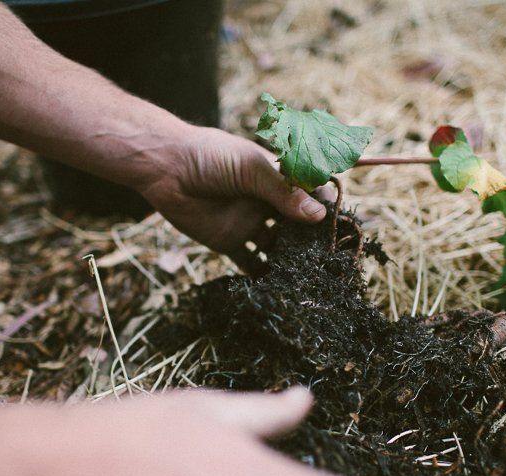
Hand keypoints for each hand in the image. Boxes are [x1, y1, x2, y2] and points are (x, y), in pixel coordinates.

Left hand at [136, 127, 326, 270]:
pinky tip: (275, 287)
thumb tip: (318, 216)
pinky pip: (249, 263)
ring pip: (277, 247)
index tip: (339, 226)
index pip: (311, 195)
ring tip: (306, 277)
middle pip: (298, 226)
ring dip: (291, 260)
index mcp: (277, 179)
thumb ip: (283, 193)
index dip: (326, 209)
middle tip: (329, 260)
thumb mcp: (251, 169)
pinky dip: (262, 274)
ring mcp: (250, 223)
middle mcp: (268, 203)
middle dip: (312, 241)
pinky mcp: (230, 242)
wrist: (167, 169)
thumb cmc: (211, 157)